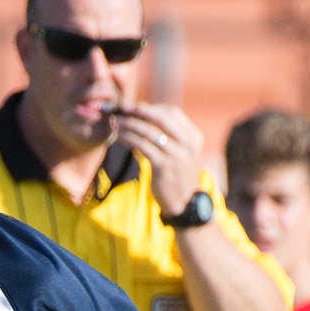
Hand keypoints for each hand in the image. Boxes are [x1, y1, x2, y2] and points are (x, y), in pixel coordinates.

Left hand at [112, 101, 204, 219]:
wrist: (185, 203)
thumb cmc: (178, 177)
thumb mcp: (182, 153)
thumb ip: (170, 136)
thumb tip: (145, 119)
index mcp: (193, 136)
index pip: (172, 112)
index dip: (152, 107)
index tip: (135, 107)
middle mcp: (188, 143)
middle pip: (161, 117)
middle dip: (139, 110)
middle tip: (122, 108)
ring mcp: (177, 155)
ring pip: (149, 131)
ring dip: (130, 124)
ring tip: (116, 121)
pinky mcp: (164, 166)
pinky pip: (143, 146)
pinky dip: (129, 138)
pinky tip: (120, 136)